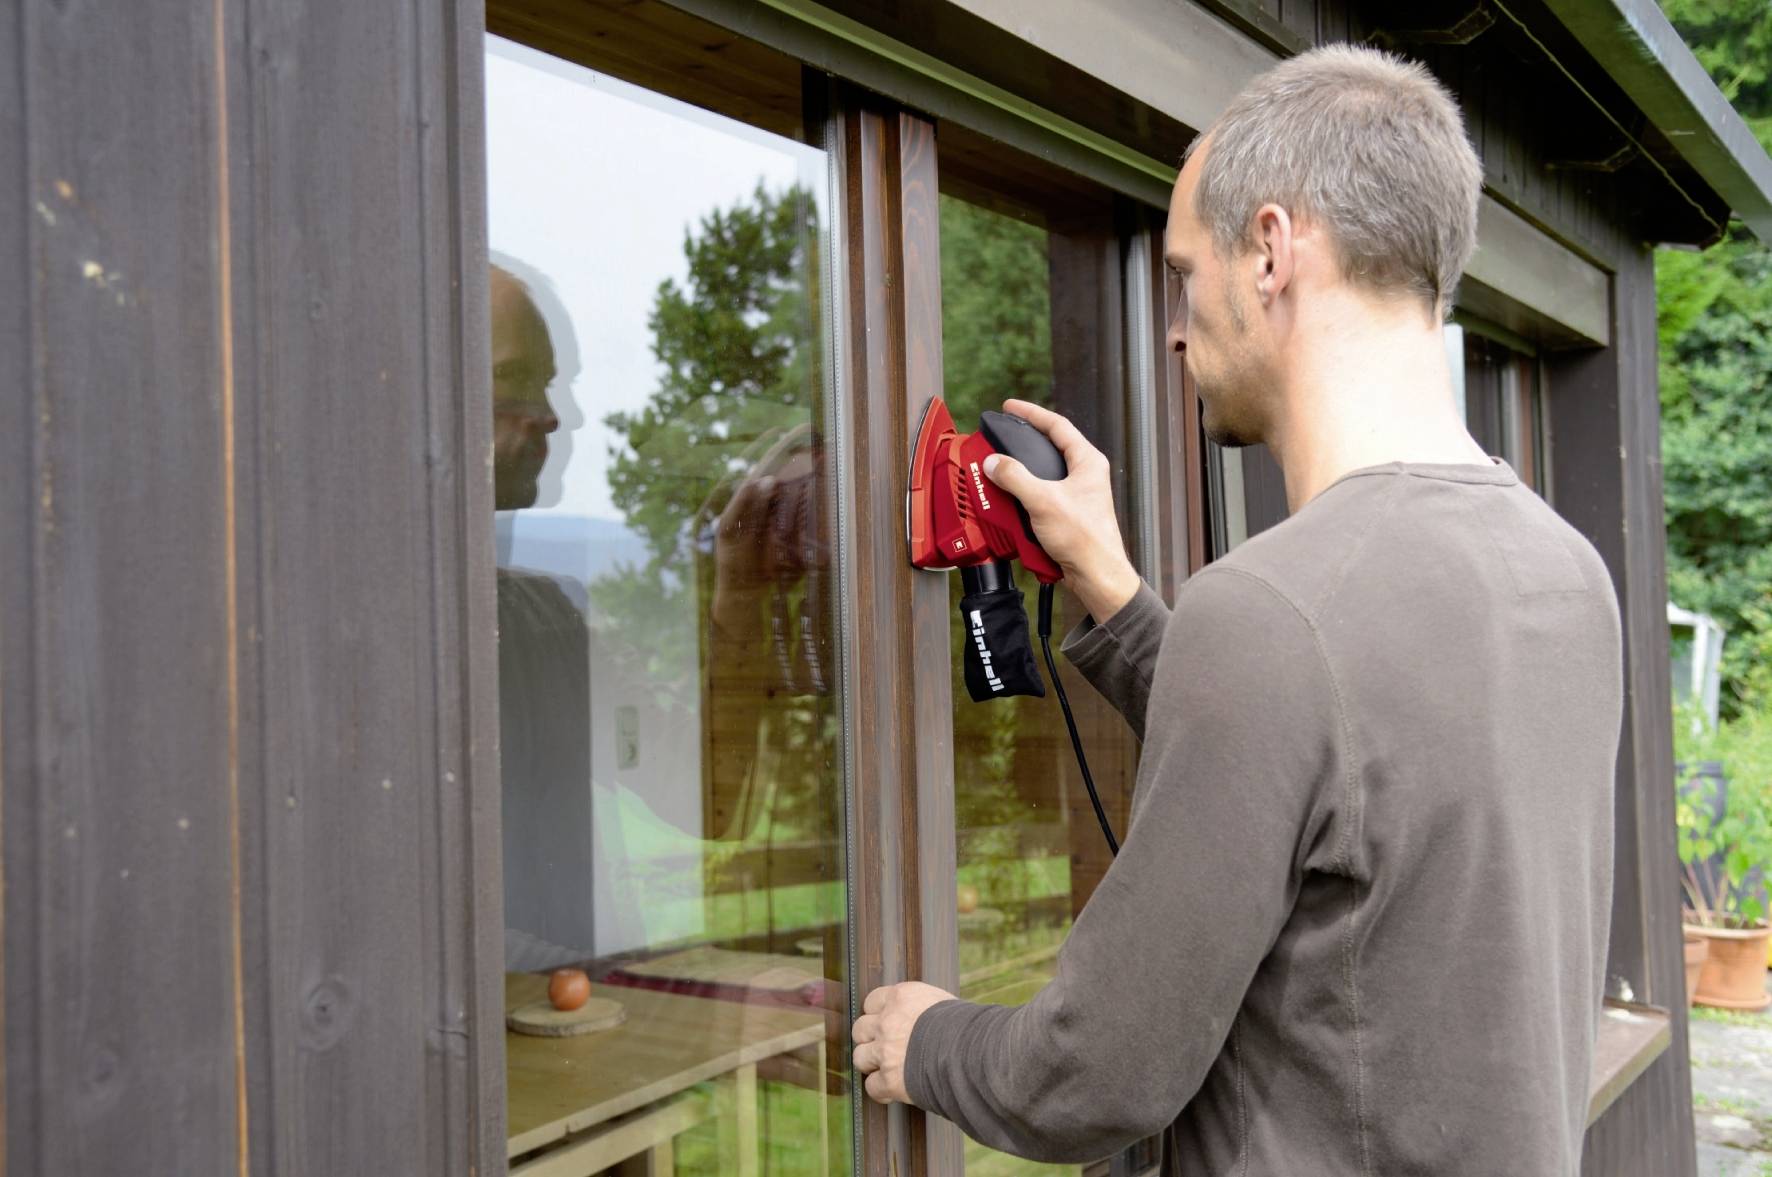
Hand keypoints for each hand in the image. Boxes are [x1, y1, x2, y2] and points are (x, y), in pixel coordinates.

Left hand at [851, 981, 955, 1104]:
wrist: (974, 1053)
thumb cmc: (967, 1027)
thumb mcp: (942, 1003)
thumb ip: (921, 1007)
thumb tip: (920, 1015)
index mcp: (900, 997)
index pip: (871, 1002)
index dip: (878, 1015)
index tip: (886, 1024)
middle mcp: (887, 1022)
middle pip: (860, 1029)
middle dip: (870, 1040)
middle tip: (885, 1048)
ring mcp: (885, 1051)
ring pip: (860, 1058)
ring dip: (872, 1065)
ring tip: (889, 1070)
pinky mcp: (890, 1080)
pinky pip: (872, 1087)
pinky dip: (882, 1091)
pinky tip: (894, 1091)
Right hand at [981, 400, 1140, 621]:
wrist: (1095, 574)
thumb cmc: (1085, 538)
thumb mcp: (1044, 501)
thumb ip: (1015, 477)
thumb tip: (995, 462)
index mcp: (1087, 462)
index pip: (1057, 425)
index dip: (1031, 413)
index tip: (1010, 407)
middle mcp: (1084, 475)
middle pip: (1047, 449)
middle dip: (1021, 446)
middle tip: (999, 440)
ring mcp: (1075, 495)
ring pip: (1041, 476)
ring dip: (1019, 477)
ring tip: (999, 474)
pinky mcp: (1065, 514)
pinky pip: (1038, 498)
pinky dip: (1022, 499)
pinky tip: (1010, 504)